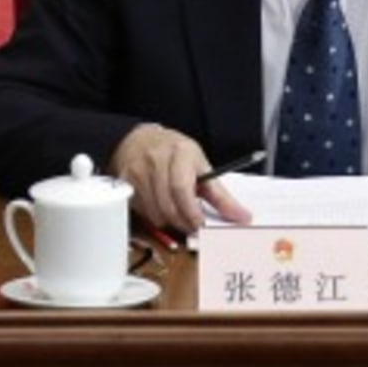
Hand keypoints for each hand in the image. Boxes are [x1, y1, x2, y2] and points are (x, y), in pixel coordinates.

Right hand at [110, 123, 250, 232]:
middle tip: (192, 227)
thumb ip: (220, 194)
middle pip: (168, 205)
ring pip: (154, 213)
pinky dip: (154, 216)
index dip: (192, 213)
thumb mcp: (201, 165)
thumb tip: (242, 217)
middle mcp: (156, 160)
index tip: (201, 226)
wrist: (138, 139)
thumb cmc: (175, 153)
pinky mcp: (124, 183)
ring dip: (169, 221)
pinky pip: (141, 211)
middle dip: (183, 222)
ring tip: (177, 214)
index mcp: (180, 153)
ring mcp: (137, 171)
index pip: (183, 189)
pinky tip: (160, 206)